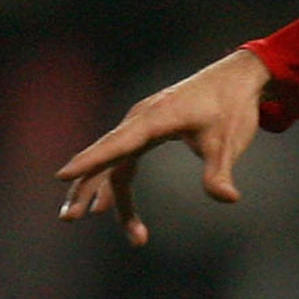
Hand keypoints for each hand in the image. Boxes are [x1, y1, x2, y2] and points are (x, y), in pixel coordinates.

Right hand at [56, 47, 272, 244]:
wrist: (235, 80)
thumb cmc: (231, 107)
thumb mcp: (228, 141)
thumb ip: (220, 172)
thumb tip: (228, 198)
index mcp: (155, 119)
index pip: (116, 144)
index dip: (91, 161)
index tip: (62, 175)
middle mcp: (140, 120)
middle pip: (105, 157)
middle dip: (85, 187)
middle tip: (69, 218)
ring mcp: (140, 125)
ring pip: (112, 162)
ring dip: (100, 191)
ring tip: (84, 217)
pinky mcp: (146, 131)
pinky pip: (122, 159)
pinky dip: (115, 182)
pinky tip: (104, 206)